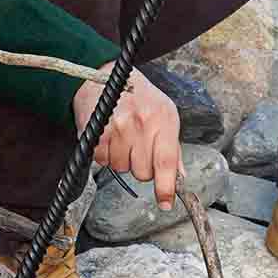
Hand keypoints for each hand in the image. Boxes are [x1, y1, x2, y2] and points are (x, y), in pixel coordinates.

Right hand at [74, 66, 182, 209]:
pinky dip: (105, 155)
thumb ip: (173, 148)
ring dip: (122, 159)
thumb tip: (179, 178)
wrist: (106, 75)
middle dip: (141, 166)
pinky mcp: (98, 130)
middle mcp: (142, 122)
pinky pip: (103, 160)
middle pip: (143, 172)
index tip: (166, 203)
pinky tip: (108, 137)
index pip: (167, 161)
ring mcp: (119, 126)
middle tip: (137, 147)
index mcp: (164, 119)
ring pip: (122, 168)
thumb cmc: (139, 96)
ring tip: (122, 137)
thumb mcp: (164, 114)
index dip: (166, 187)